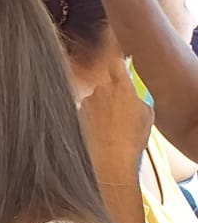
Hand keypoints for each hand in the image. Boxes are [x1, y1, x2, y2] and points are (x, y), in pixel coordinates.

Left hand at [79, 58, 153, 183]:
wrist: (111, 157)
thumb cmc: (132, 138)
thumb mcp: (147, 116)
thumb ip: (138, 100)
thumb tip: (132, 99)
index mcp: (122, 87)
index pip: (117, 65)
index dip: (117, 65)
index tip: (117, 66)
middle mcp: (101, 90)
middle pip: (105, 87)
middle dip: (110, 96)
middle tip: (118, 114)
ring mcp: (86, 102)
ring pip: (94, 101)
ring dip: (99, 110)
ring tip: (109, 129)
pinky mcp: (76, 114)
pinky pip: (85, 113)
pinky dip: (90, 120)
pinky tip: (98, 133)